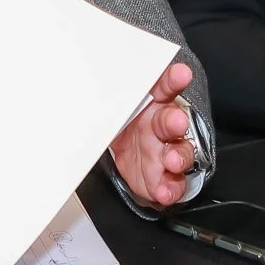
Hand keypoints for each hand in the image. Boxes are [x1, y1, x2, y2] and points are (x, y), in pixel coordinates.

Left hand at [112, 63, 198, 208]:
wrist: (127, 156)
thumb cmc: (125, 125)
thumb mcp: (112, 108)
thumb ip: (106, 98)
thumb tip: (84, 86)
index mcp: (152, 102)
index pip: (163, 86)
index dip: (172, 79)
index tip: (180, 74)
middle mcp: (162, 125)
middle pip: (172, 120)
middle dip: (175, 121)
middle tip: (176, 122)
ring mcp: (167, 151)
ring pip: (180, 152)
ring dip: (178, 156)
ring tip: (171, 161)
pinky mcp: (166, 177)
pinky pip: (175, 184)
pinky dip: (171, 188)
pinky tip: (165, 190)